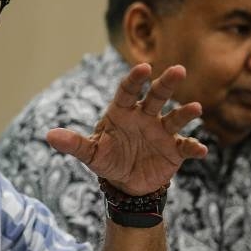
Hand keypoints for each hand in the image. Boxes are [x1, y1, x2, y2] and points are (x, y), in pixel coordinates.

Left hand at [47, 63, 206, 194]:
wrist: (126, 183)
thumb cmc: (107, 160)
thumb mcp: (90, 153)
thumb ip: (74, 144)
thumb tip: (49, 136)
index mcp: (123, 112)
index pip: (128, 91)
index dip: (135, 80)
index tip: (143, 67)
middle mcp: (145, 117)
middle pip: (156, 96)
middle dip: (167, 83)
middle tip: (178, 69)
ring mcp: (162, 132)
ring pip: (175, 118)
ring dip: (185, 113)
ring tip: (195, 108)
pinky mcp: (174, 150)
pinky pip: (186, 146)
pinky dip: (194, 148)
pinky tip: (201, 151)